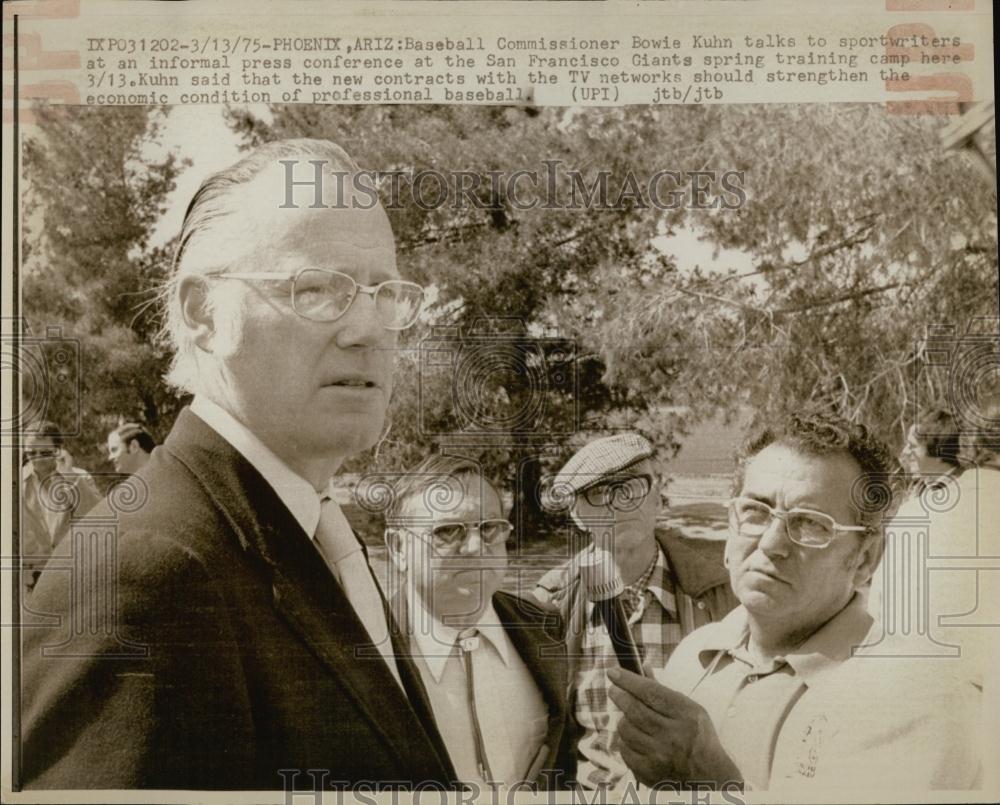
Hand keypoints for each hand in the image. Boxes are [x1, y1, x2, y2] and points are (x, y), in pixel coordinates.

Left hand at [608, 667, 741, 788]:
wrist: (709, 778)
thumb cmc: (698, 738)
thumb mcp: (691, 709)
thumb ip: (664, 691)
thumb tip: (643, 668)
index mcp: (686, 715)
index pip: (650, 692)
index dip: (628, 680)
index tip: (613, 671)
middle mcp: (673, 736)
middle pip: (634, 710)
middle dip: (620, 696)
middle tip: (614, 690)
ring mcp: (660, 756)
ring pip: (626, 729)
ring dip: (623, 720)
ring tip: (630, 718)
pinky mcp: (649, 773)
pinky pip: (624, 750)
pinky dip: (625, 741)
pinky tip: (634, 739)